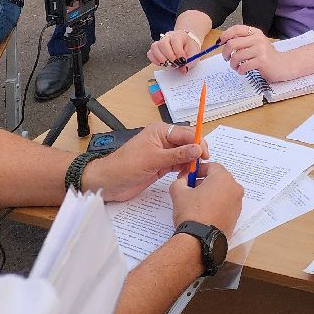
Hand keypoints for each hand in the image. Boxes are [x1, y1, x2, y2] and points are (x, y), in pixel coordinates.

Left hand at [82, 124, 208, 202]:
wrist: (108, 183)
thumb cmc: (125, 166)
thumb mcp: (153, 159)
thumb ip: (177, 155)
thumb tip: (197, 149)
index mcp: (161, 131)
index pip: (186, 133)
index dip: (197, 142)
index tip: (204, 154)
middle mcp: (164, 140)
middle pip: (188, 143)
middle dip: (196, 152)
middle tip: (200, 165)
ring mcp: (163, 153)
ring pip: (185, 155)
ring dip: (191, 162)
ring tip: (193, 172)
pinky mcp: (162, 165)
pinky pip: (179, 165)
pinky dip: (185, 169)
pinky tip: (186, 175)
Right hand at [148, 29, 203, 70]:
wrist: (187, 44)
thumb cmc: (190, 48)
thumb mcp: (194, 54)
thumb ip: (190, 61)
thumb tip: (183, 69)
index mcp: (180, 35)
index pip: (175, 40)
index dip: (178, 52)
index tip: (182, 60)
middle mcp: (168, 36)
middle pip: (163, 43)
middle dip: (169, 56)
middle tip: (175, 63)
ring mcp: (160, 41)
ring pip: (154, 47)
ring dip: (161, 58)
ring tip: (168, 64)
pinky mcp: (155, 48)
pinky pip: (150, 53)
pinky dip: (154, 60)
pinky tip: (162, 63)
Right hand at [169, 161, 243, 237]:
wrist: (199, 241)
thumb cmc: (191, 214)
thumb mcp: (179, 193)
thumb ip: (179, 181)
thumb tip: (182, 180)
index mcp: (224, 178)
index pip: (212, 166)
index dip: (199, 169)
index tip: (189, 176)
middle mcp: (234, 189)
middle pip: (219, 179)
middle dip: (205, 181)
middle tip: (191, 188)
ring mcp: (237, 203)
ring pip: (223, 192)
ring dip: (211, 193)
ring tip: (196, 201)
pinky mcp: (236, 216)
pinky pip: (226, 204)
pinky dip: (217, 204)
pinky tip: (204, 212)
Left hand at [220, 24, 297, 81]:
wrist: (284, 65)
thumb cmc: (267, 56)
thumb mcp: (256, 43)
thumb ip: (243, 41)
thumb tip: (223, 42)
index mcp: (255, 32)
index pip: (236, 29)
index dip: (225, 35)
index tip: (220, 43)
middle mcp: (258, 39)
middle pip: (232, 43)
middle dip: (225, 53)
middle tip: (227, 59)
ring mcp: (260, 50)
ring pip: (236, 56)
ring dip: (233, 64)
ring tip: (237, 67)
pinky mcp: (262, 61)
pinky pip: (243, 66)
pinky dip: (240, 71)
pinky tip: (243, 71)